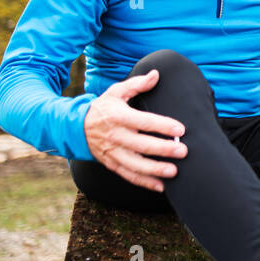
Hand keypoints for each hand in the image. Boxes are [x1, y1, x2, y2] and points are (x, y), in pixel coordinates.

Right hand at [82, 68, 186, 192]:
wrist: (76, 127)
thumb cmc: (103, 108)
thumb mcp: (116, 92)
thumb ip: (137, 84)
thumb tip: (156, 74)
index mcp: (118, 116)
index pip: (144, 122)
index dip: (163, 125)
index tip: (180, 129)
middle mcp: (115, 136)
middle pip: (142, 145)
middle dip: (164, 150)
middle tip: (183, 151)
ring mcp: (112, 152)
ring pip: (135, 164)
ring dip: (155, 170)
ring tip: (174, 172)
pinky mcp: (111, 164)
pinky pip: (128, 175)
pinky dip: (144, 182)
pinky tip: (161, 186)